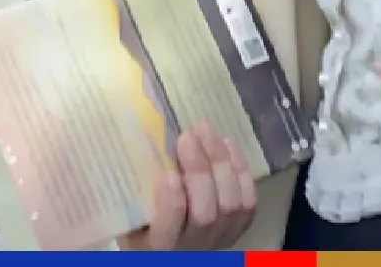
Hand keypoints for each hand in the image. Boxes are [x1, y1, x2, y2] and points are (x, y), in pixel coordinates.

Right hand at [120, 124, 256, 250]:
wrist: (177, 248)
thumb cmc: (145, 226)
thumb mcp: (132, 216)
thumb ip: (138, 193)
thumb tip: (145, 146)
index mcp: (160, 246)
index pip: (169, 230)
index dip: (172, 202)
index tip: (168, 173)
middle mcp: (194, 247)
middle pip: (206, 215)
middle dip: (199, 171)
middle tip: (187, 137)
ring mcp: (221, 238)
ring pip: (231, 204)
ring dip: (220, 162)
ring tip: (205, 132)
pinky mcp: (240, 228)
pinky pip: (248, 200)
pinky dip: (240, 168)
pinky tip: (227, 144)